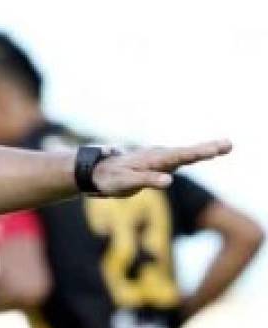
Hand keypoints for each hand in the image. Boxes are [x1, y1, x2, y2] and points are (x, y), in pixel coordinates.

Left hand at [92, 140, 231, 196]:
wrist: (98, 171)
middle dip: (208, 149)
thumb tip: (169, 181)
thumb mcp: (126, 183)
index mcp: (154, 160)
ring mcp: (161, 159)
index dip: (201, 152)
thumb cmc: (112, 178)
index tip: (218, 148)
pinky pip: (181, 158)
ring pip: (186, 154)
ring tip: (224, 146)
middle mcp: (160, 156)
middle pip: (188, 153)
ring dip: (205, 150)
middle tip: (229, 144)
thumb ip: (148, 181)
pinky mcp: (160, 163)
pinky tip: (208, 153)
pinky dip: (195, 155)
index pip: (182, 156)